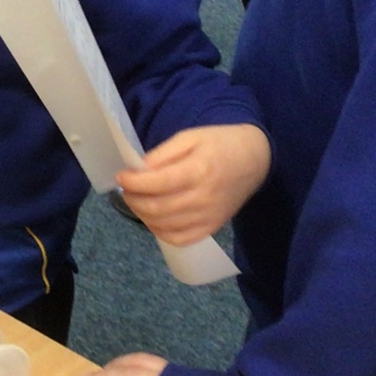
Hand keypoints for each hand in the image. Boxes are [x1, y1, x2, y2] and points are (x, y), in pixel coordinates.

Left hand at [116, 124, 269, 244]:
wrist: (255, 160)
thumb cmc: (220, 143)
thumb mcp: (190, 136)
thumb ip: (163, 154)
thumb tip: (138, 170)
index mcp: (198, 170)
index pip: (157, 183)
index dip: (133, 182)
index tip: (121, 176)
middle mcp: (204, 198)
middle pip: (157, 208)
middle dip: (133, 199)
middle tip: (126, 189)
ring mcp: (209, 217)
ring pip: (164, 226)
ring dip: (142, 215)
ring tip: (136, 200)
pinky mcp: (212, 228)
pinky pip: (180, 239)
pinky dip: (160, 232)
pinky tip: (153, 218)